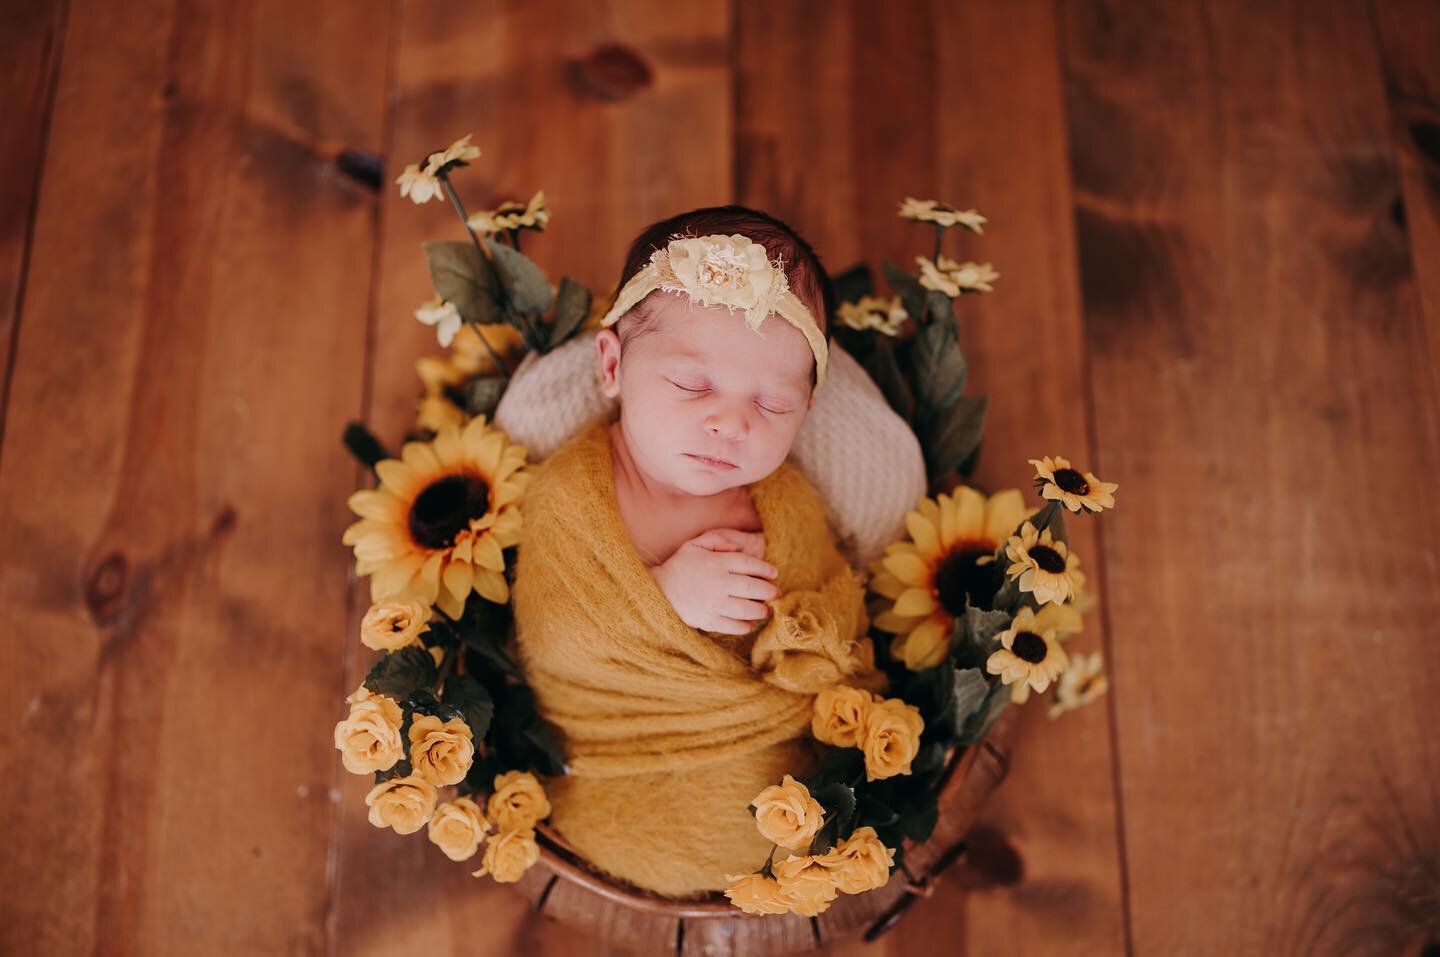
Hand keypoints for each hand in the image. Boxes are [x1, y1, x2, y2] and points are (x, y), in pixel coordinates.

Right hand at [651, 528, 779, 634]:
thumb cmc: (681, 564)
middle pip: (753, 588)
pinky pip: (733, 626)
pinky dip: (744, 626)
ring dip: (760, 610)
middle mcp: (718, 583)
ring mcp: (714, 604)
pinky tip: (749, 623)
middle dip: (768, 591)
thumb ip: (717, 539)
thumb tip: (736, 547)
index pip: (749, 565)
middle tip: (775, 593)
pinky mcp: (708, 621)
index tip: (774, 573)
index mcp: (717, 563)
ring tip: (765, 610)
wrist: (659, 589)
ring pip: (747, 609)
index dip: (765, 569)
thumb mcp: (695, 544)